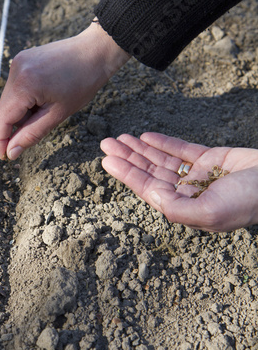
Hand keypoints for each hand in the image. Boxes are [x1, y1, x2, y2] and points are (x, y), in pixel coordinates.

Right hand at [0, 21, 129, 159]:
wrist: (94, 52)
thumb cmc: (82, 83)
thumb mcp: (57, 114)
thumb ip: (31, 134)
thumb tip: (11, 151)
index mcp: (24, 85)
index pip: (2, 119)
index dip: (1, 140)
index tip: (6, 156)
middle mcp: (16, 71)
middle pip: (4, 109)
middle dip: (12, 127)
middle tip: (28, 138)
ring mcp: (17, 62)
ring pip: (9, 98)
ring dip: (19, 113)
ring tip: (43, 112)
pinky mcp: (22, 59)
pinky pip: (16, 86)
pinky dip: (23, 99)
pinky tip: (42, 100)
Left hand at [101, 132, 257, 231]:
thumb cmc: (248, 201)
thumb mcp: (210, 213)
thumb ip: (177, 208)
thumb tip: (151, 197)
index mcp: (185, 207)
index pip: (148, 189)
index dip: (126, 174)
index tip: (107, 160)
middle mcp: (187, 191)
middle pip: (150, 172)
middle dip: (127, 158)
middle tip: (106, 143)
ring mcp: (198, 174)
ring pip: (161, 159)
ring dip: (140, 148)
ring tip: (119, 137)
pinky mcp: (210, 158)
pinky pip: (181, 149)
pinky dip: (163, 142)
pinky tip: (146, 136)